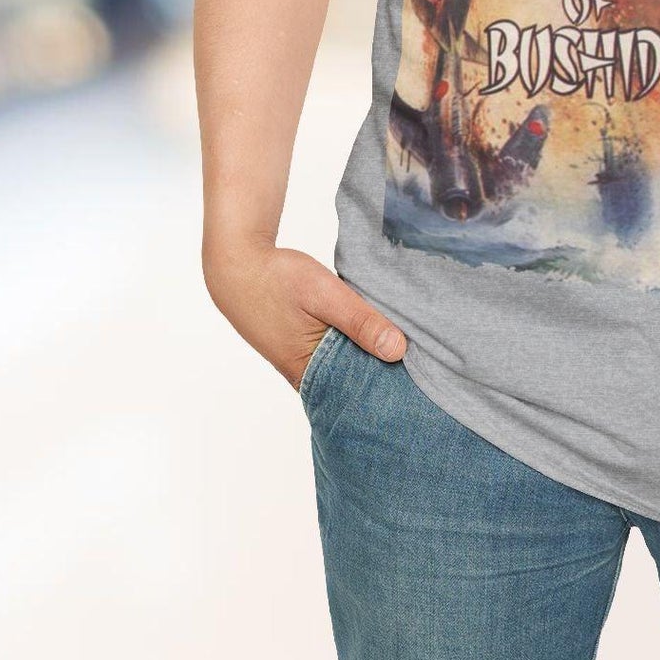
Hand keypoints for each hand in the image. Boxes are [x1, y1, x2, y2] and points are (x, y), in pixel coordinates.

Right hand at [203, 242, 407, 388]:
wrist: (236, 265)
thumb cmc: (277, 279)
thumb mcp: (324, 293)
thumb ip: (360, 321)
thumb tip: (398, 351)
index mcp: (310, 371)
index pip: (358, 395)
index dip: (388, 390)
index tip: (422, 385)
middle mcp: (305, 375)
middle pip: (353, 384)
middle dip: (383, 376)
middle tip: (423, 368)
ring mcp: (300, 362)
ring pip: (344, 368)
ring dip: (368, 358)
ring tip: (407, 352)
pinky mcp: (299, 347)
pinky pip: (333, 354)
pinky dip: (352, 346)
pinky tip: (374, 334)